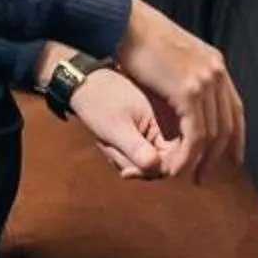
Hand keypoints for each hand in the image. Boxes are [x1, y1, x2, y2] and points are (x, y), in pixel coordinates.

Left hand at [67, 65, 170, 179]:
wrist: (85, 84)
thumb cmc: (100, 100)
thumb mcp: (117, 127)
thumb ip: (137, 149)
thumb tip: (158, 169)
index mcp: (165, 123)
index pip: (172, 159)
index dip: (153, 170)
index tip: (129, 172)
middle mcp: (162, 130)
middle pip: (156, 166)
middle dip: (132, 165)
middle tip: (112, 151)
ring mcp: (149, 134)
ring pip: (142, 164)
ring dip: (122, 159)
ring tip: (107, 142)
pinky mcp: (138, 137)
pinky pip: (133, 157)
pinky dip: (119, 156)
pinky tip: (108, 143)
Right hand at [111, 0, 246, 181]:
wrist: (125, 23)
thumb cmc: (139, 39)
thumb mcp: (172, 57)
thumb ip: (184, 75)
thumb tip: (184, 93)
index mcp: (215, 64)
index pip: (235, 108)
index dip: (236, 136)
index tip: (233, 159)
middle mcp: (216, 72)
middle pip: (227, 124)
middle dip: (219, 155)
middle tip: (205, 175)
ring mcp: (205, 81)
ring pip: (212, 133)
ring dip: (200, 160)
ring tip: (188, 175)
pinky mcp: (188, 91)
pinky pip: (196, 133)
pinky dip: (187, 155)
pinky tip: (177, 165)